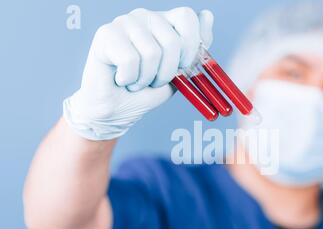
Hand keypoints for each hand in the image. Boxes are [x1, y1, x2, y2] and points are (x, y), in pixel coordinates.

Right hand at [63, 7, 213, 139]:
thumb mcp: (179, 72)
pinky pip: (130, 59)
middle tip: (153, 80)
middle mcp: (145, 17)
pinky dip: (130, 79)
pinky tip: (122, 79)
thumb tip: (208, 15)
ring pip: (152, 53)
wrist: (117, 111)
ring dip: (147, 78)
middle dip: (167, 72)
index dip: (190, 45)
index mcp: (165, 23)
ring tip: (136, 81)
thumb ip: (195, 48)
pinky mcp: (106, 34)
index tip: (182, 66)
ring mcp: (125, 22)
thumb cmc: (146, 91)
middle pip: (172, 41)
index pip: (187, 16)